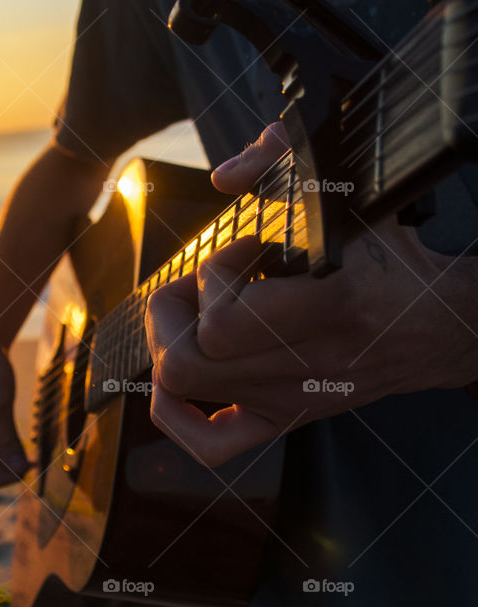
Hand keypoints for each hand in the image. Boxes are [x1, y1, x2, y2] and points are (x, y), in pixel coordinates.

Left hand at [145, 122, 477, 466]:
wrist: (438, 327)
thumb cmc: (393, 262)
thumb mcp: (354, 198)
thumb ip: (287, 161)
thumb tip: (226, 174)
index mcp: (327, 309)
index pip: (225, 321)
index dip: (214, 274)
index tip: (243, 248)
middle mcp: (304, 365)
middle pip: (186, 363)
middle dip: (169, 312)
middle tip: (195, 283)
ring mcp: (290, 399)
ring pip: (183, 391)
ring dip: (168, 343)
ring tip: (191, 315)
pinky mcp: (285, 420)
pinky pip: (211, 444)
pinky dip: (173, 415)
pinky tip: (176, 383)